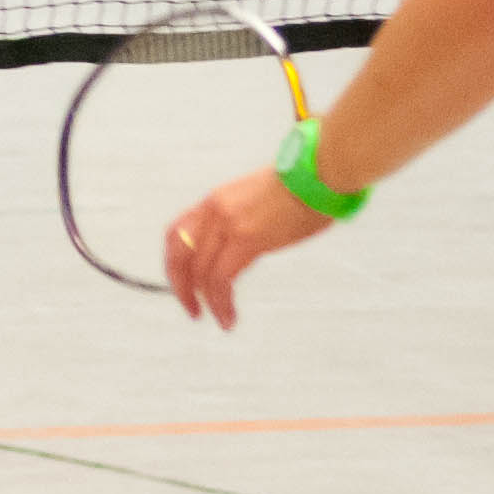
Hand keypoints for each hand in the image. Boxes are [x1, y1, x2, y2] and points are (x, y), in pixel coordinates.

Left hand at [165, 168, 332, 328]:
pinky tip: (229, 316)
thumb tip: (237, 247)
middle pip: (179, 254)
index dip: (174, 262)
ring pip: (199, 272)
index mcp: (215, 200)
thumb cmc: (301, 187)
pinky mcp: (247, 238)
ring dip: (206, 302)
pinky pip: (221, 279)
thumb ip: (239, 221)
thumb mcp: (256, 200)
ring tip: (219, 318)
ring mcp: (228, 223)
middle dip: (180, 286)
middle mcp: (215, 210)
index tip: (182, 282)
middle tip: (192, 308)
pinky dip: (221, 303)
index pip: (176, 232)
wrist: (319, 174)